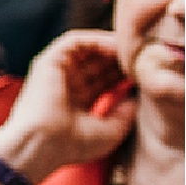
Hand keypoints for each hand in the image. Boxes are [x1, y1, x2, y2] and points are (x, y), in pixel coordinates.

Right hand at [0, 31, 137, 179]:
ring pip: (86, 48)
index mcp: (76, 102)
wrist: (41, 145)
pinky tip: (116, 46)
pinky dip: (95, 39)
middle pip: (96, 62)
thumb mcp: (110, 131)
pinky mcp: (48, 61)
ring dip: (109, 46)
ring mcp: (55, 72)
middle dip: (119, 59)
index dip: (124, 75)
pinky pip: (74, 41)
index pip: (103, 81)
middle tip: (141, 57)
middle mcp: (65, 85)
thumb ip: (125, 113)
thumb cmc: (71, 145)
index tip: (144, 73)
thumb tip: (135, 99)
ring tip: (131, 49)